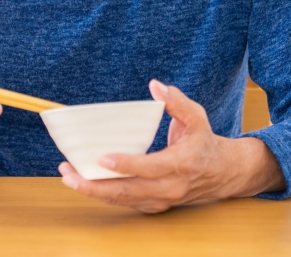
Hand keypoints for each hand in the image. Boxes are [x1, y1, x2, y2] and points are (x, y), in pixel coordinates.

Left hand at [58, 80, 284, 213]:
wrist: (222, 173)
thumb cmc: (204, 141)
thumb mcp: (196, 117)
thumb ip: (177, 101)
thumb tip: (156, 86)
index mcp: (181, 164)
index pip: (150, 168)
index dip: (126, 165)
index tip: (102, 158)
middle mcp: (170, 187)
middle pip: (129, 191)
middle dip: (96, 185)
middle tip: (69, 173)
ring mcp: (162, 199)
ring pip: (123, 200)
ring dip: (94, 191)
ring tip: (68, 177)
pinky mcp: (155, 205)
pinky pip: (126, 203)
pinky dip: (104, 195)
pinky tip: (85, 184)